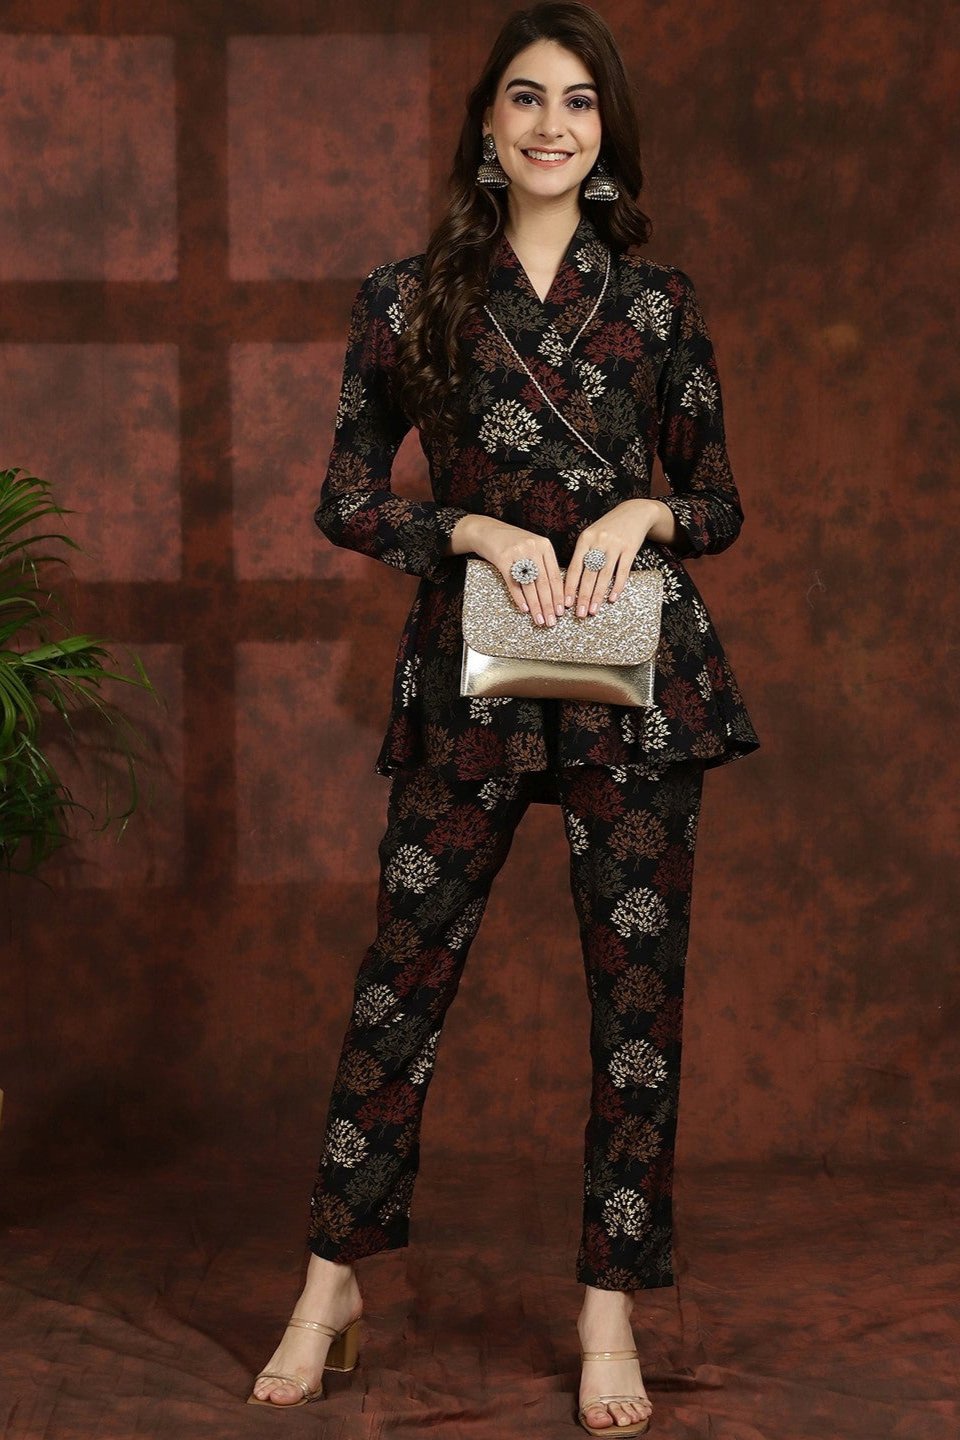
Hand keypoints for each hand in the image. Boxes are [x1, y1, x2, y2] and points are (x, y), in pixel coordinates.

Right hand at [460, 515, 564, 625]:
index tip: (561, 611)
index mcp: (545, 545)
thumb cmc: (511, 542)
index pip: (555, 575)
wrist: (486, 530)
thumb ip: (543, 564)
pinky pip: (513, 583)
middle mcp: (533, 547)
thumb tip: (554, 593)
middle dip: (548, 605)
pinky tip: (524, 609)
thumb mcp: (532, 547)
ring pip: (530, 585)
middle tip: (552, 621)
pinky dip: (519, 598)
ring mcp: (518, 552)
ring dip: (536, 606)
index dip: (559, 595)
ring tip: (539, 620)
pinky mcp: (502, 558)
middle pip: (544, 582)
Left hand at [565, 499, 674, 615]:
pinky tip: (612, 599)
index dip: (569, 587)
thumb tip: (571, 582)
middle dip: (582, 596)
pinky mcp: (630, 548)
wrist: (634, 512)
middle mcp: (598, 542)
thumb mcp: (591, 536)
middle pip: (588, 574)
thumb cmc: (608, 528)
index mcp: (585, 539)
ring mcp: (615, 545)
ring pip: (604, 575)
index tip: (565, 603)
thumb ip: (582, 555)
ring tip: (593, 611)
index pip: (574, 568)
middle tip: (579, 614)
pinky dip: (617, 586)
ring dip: (598, 596)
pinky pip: (623, 571)